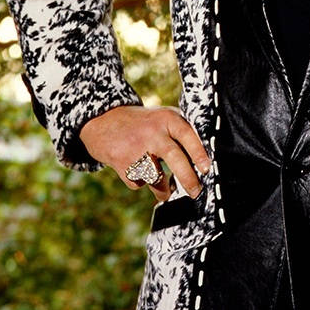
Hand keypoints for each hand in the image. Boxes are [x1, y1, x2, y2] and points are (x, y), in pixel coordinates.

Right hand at [79, 105, 209, 202]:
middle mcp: (152, 132)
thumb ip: (181, 132)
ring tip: (165, 191)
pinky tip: (137, 170)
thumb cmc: (142, 124)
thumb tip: (204, 162)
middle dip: (188, 179)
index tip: (206, 169)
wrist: (103, 121)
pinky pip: (138, 183)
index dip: (199, 153)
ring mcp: (135, 147)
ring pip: (156, 177)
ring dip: (163, 189)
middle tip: (196, 192)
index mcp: (166, 118)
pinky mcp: (121, 162)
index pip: (187, 135)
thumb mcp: (162, 117)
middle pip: (174, 157)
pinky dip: (140, 182)